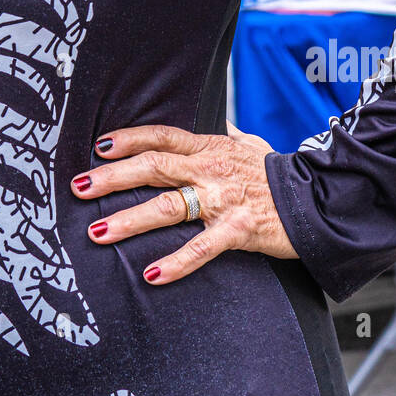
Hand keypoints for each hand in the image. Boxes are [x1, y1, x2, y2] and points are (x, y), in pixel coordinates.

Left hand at [71, 121, 298, 284]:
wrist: (316, 200)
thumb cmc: (277, 173)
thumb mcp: (251, 144)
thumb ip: (227, 134)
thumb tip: (218, 121)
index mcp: (209, 147)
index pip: (161, 136)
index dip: (129, 139)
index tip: (98, 147)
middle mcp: (211, 169)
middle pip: (153, 168)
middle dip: (112, 177)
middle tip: (78, 187)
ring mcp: (223, 200)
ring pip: (168, 207)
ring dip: (129, 220)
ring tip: (97, 232)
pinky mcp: (238, 230)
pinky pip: (201, 248)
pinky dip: (176, 262)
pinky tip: (151, 274)